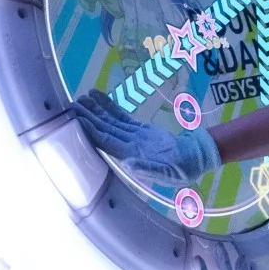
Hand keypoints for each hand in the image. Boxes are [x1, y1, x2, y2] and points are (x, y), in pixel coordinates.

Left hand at [74, 90, 222, 184]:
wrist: (195, 160)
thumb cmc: (182, 169)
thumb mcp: (167, 172)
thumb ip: (147, 168)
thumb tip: (127, 164)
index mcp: (131, 156)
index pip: (105, 141)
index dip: (90, 130)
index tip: (77, 118)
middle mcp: (127, 146)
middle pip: (103, 129)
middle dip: (88, 117)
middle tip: (74, 103)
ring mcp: (133, 137)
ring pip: (111, 121)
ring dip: (96, 110)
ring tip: (82, 97)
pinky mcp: (141, 131)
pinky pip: (122, 117)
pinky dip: (110, 107)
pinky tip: (100, 98)